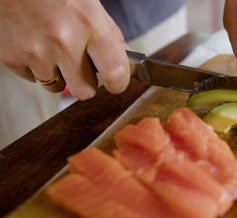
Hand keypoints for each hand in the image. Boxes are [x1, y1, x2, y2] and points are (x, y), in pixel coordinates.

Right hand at [0, 0, 129, 99]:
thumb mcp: (89, 3)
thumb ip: (109, 33)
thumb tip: (125, 56)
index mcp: (89, 24)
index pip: (115, 71)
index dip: (118, 83)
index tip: (116, 84)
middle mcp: (63, 41)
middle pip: (85, 91)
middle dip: (85, 82)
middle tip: (80, 65)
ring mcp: (36, 52)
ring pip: (57, 87)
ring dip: (58, 74)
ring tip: (53, 48)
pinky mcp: (12, 58)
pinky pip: (33, 79)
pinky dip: (35, 67)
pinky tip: (35, 44)